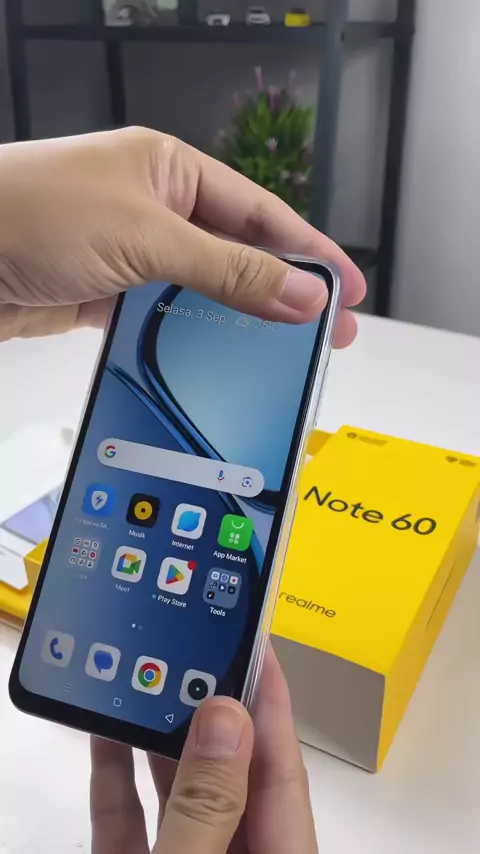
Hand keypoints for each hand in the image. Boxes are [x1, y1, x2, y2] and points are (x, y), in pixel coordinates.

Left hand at [0, 127, 363, 343]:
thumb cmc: (33, 212)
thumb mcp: (147, 236)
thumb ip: (228, 270)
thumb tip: (299, 293)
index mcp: (172, 171)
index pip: (260, 213)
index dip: (309, 251)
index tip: (347, 286)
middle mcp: (157, 208)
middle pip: (238, 254)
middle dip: (285, 291)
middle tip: (329, 329)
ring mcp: (134, 253)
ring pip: (205, 290)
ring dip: (241, 319)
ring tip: (286, 350)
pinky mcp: (111, 294)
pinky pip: (169, 316)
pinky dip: (195, 337)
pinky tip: (222, 356)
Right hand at [90, 646, 317, 853]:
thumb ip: (207, 801)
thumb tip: (223, 712)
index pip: (282, 770)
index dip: (270, 703)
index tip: (256, 644)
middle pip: (231, 775)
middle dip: (209, 711)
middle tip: (191, 647)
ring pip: (181, 794)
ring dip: (160, 740)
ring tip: (147, 678)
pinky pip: (133, 821)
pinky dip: (118, 780)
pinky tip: (104, 735)